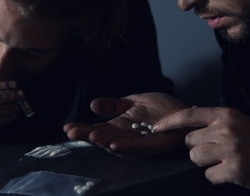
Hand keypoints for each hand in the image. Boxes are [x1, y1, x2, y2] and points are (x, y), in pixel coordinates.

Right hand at [64, 92, 190, 155]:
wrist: (182, 111)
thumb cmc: (159, 107)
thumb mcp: (132, 101)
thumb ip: (113, 105)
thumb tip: (92, 105)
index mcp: (120, 126)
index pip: (98, 128)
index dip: (83, 129)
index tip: (67, 127)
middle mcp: (126, 136)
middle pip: (104, 138)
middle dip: (88, 135)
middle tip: (72, 132)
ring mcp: (139, 142)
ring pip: (118, 145)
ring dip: (104, 142)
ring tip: (92, 136)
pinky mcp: (154, 145)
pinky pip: (138, 147)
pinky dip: (125, 147)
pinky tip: (114, 144)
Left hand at [154, 106, 249, 194]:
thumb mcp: (240, 122)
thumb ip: (215, 121)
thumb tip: (188, 119)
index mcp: (226, 115)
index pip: (188, 115)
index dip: (169, 122)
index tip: (156, 128)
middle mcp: (226, 129)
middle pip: (189, 141)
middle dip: (197, 149)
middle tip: (217, 152)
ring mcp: (230, 149)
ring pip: (195, 158)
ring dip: (206, 163)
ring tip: (226, 162)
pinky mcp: (234, 169)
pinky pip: (208, 175)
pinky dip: (217, 177)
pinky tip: (232, 172)